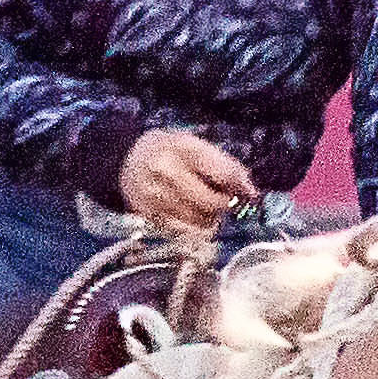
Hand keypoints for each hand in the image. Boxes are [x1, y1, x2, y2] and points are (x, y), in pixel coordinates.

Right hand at [114, 127, 255, 234]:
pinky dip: (193, 227)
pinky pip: (183, 231)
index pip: (223, 172)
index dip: (240, 186)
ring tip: (202, 206)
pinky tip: (189, 216)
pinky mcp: (148, 216)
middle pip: (211, 202)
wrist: (125, 159)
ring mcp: (155, 195)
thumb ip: (225, 166)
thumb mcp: (195, 147)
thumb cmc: (168, 151)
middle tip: (221, 200)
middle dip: (222, 205)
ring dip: (209, 219)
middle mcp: (165, 170)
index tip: (249, 193)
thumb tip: (252, 194)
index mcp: (182, 147)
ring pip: (199, 221)